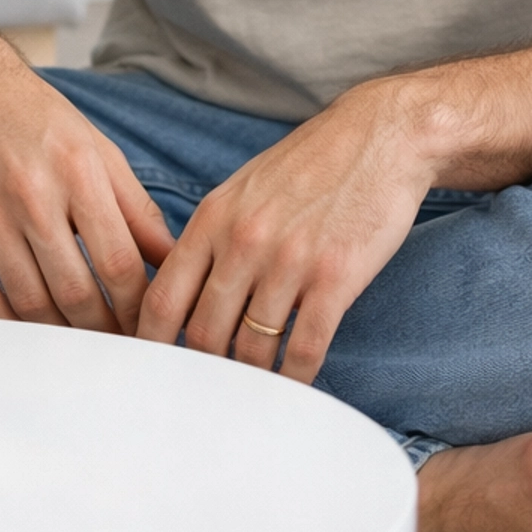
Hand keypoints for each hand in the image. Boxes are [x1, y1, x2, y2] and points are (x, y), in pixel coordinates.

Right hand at [0, 32, 173, 334]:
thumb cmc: (36, 118)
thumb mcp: (98, 149)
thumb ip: (137, 207)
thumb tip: (172, 258)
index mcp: (79, 171)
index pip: (119, 263)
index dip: (137, 308)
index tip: (147, 328)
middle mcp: (33, 194)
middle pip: (76, 292)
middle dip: (104, 331)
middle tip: (117, 348)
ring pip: (30, 303)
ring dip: (60, 336)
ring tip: (80, 345)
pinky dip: (10, 325)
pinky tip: (30, 331)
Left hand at [135, 77, 435, 381]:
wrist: (381, 136)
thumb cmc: (313, 164)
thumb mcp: (245, 188)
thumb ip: (213, 236)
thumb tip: (185, 291)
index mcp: (214, 218)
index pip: (164, 297)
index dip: (150, 343)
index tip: (154, 368)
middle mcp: (244, 241)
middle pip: (203, 333)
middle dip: (202, 370)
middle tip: (206, 392)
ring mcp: (289, 261)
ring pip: (251, 348)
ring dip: (250, 380)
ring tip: (250, 394)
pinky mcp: (334, 278)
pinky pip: (304, 348)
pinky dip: (295, 378)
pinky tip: (294, 387)